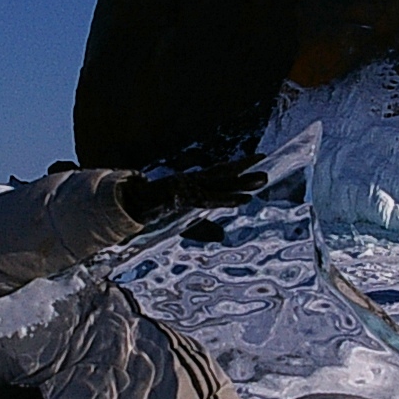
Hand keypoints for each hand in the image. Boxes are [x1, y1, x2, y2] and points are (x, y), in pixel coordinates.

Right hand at [120, 157, 265, 220]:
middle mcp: (194, 182)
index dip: (236, 168)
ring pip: (221, 183)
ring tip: (263, 179)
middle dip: (244, 171)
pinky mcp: (186, 196)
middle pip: (223, 175)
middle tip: (265, 167)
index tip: (253, 161)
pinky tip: (244, 200)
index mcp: (193, 184)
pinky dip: (228, 200)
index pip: (218, 174)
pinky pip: (211, 198)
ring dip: (243, 182)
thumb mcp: (185, 225)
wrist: (134, 205)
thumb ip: (204, 230)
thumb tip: (221, 237)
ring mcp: (190, 187)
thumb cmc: (156, 211)